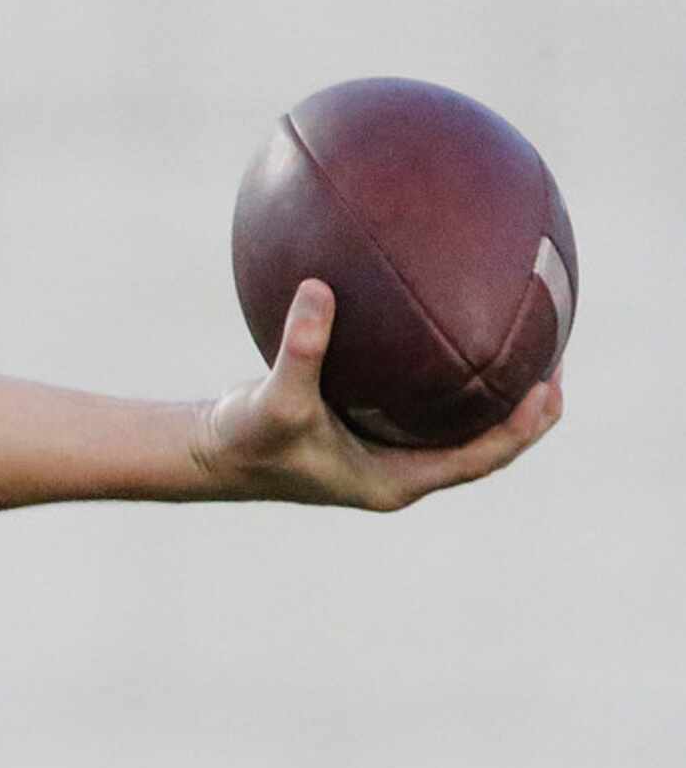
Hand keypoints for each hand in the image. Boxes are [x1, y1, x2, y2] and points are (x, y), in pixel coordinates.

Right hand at [193, 279, 564, 510]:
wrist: (211, 453)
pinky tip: (449, 322)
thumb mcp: (273, 401)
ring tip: (523, 339)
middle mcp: (399, 468)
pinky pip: (424, 401)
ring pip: (457, 423)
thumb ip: (301, 350)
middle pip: (484, 443)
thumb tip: (317, 287)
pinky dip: (445, 371)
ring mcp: (386, 450)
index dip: (521, 428)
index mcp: (395, 481)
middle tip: (556, 356)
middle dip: (524, 407)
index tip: (551, 387)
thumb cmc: (245, 441)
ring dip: (492, 390)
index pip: (479, 460)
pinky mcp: (369, 429)